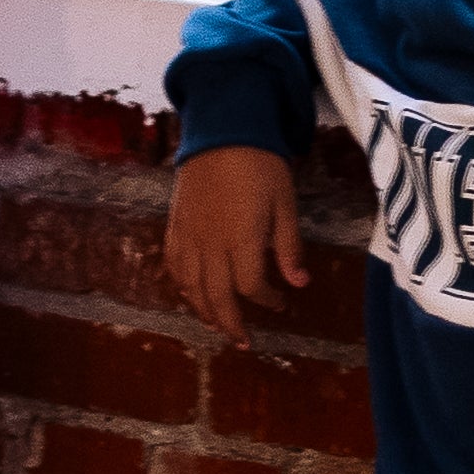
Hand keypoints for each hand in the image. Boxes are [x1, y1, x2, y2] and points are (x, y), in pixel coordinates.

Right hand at [166, 147, 306, 351]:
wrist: (222, 131)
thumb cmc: (260, 165)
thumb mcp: (285, 204)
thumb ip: (289, 247)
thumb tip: (300, 283)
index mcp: (241, 240)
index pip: (251, 287)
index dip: (267, 301)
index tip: (281, 303)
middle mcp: (211, 244)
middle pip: (217, 297)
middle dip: (231, 324)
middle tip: (243, 342)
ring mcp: (189, 236)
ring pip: (191, 287)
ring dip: (204, 311)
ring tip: (216, 326)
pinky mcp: (175, 225)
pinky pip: (173, 265)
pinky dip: (181, 285)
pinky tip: (190, 294)